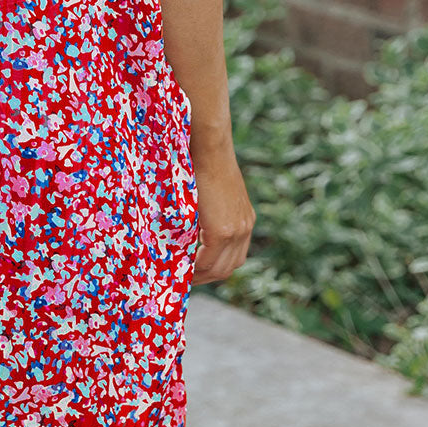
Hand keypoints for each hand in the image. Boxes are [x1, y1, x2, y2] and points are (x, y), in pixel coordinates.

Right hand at [190, 141, 255, 285]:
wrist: (210, 148)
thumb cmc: (205, 163)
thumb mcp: (215, 192)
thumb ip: (211, 212)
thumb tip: (193, 225)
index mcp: (245, 220)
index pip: (234, 257)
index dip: (215, 267)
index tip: (196, 270)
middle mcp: (245, 228)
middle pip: (229, 267)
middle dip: (207, 276)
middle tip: (187, 278)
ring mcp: (236, 230)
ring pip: (220, 268)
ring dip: (201, 276)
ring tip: (183, 276)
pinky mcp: (222, 230)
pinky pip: (208, 260)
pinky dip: (196, 268)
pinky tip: (183, 268)